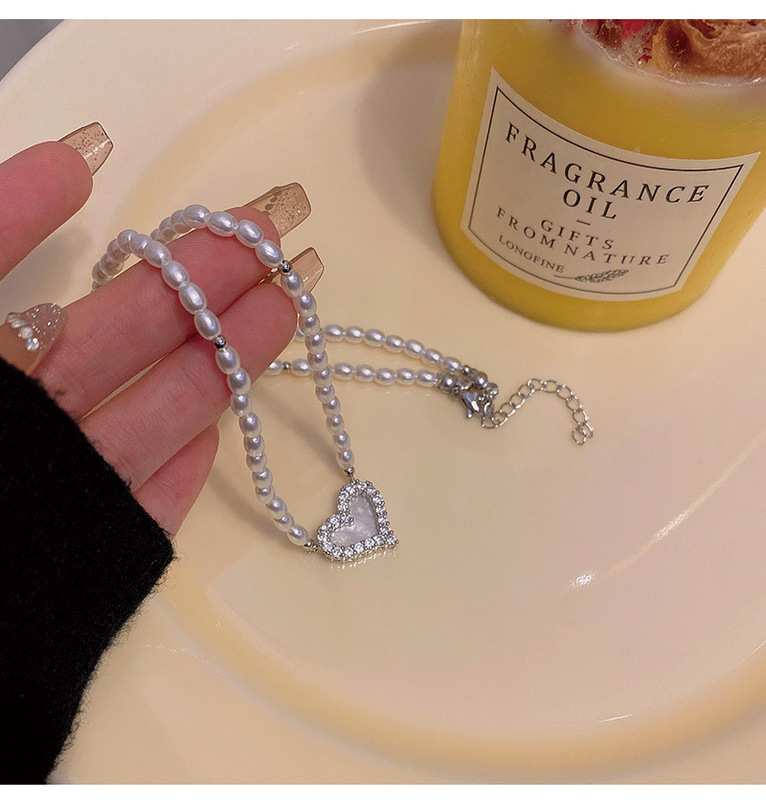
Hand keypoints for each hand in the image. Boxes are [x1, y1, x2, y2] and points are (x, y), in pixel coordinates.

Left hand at [0, 136, 297, 535]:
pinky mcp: (83, 558)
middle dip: (192, 280)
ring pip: (148, 413)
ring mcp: (46, 491)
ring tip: (285, 307)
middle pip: (107, 336)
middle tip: (266, 230)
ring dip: (220, 361)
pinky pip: (137, 510)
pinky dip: (178, 477)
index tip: (91, 153)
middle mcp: (2, 422)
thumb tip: (68, 161)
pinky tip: (217, 436)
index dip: (31, 207)